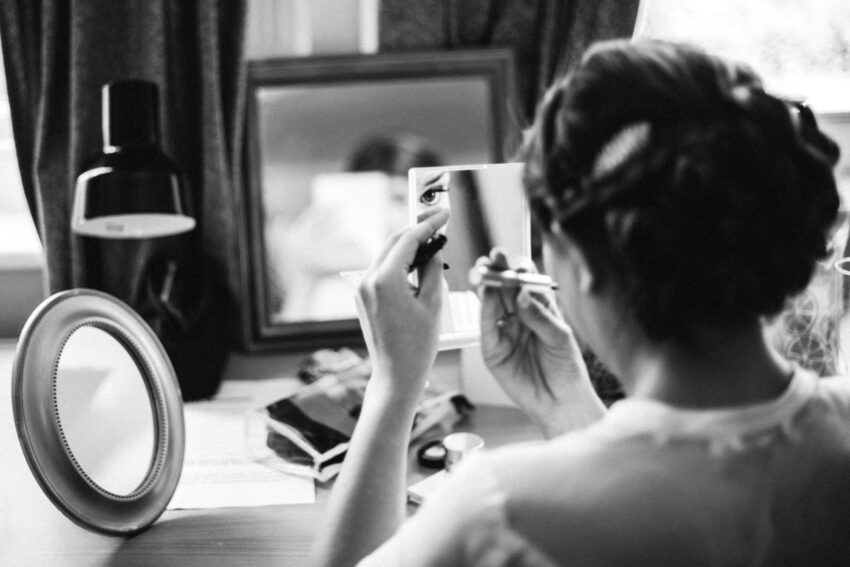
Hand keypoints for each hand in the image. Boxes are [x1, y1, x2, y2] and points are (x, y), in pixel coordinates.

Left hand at [356, 208, 450, 404]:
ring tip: (432, 242)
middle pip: (393, 242)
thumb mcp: (433, 304)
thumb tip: (434, 250)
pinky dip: (399, 264)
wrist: (396, 376)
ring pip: (386, 255)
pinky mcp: (362, 299)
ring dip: (408, 246)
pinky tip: (416, 265)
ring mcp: (361, 290)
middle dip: (416, 229)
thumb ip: (433, 271)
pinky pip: (381, 271)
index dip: (428, 223)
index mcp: (384, 280)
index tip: (444, 214)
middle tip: (438, 220)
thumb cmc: (417, 347)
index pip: (407, 239)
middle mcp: (367, 281)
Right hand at [476, 249, 603, 436]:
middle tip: (493, 259)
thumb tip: (521, 294)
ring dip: (486, 286)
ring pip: (490, 303)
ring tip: (484, 273)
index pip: (525, 282)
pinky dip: (484, 309)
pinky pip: (487, 326)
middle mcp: (518, 316)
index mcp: (538, 308)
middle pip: (503, 288)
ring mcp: (504, 331)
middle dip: (497, 272)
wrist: (561, 402)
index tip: (515, 262)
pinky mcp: (493, 349)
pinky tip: (486, 296)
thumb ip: (540, 316)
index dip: (518, 269)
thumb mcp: (560, 337)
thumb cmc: (567, 369)